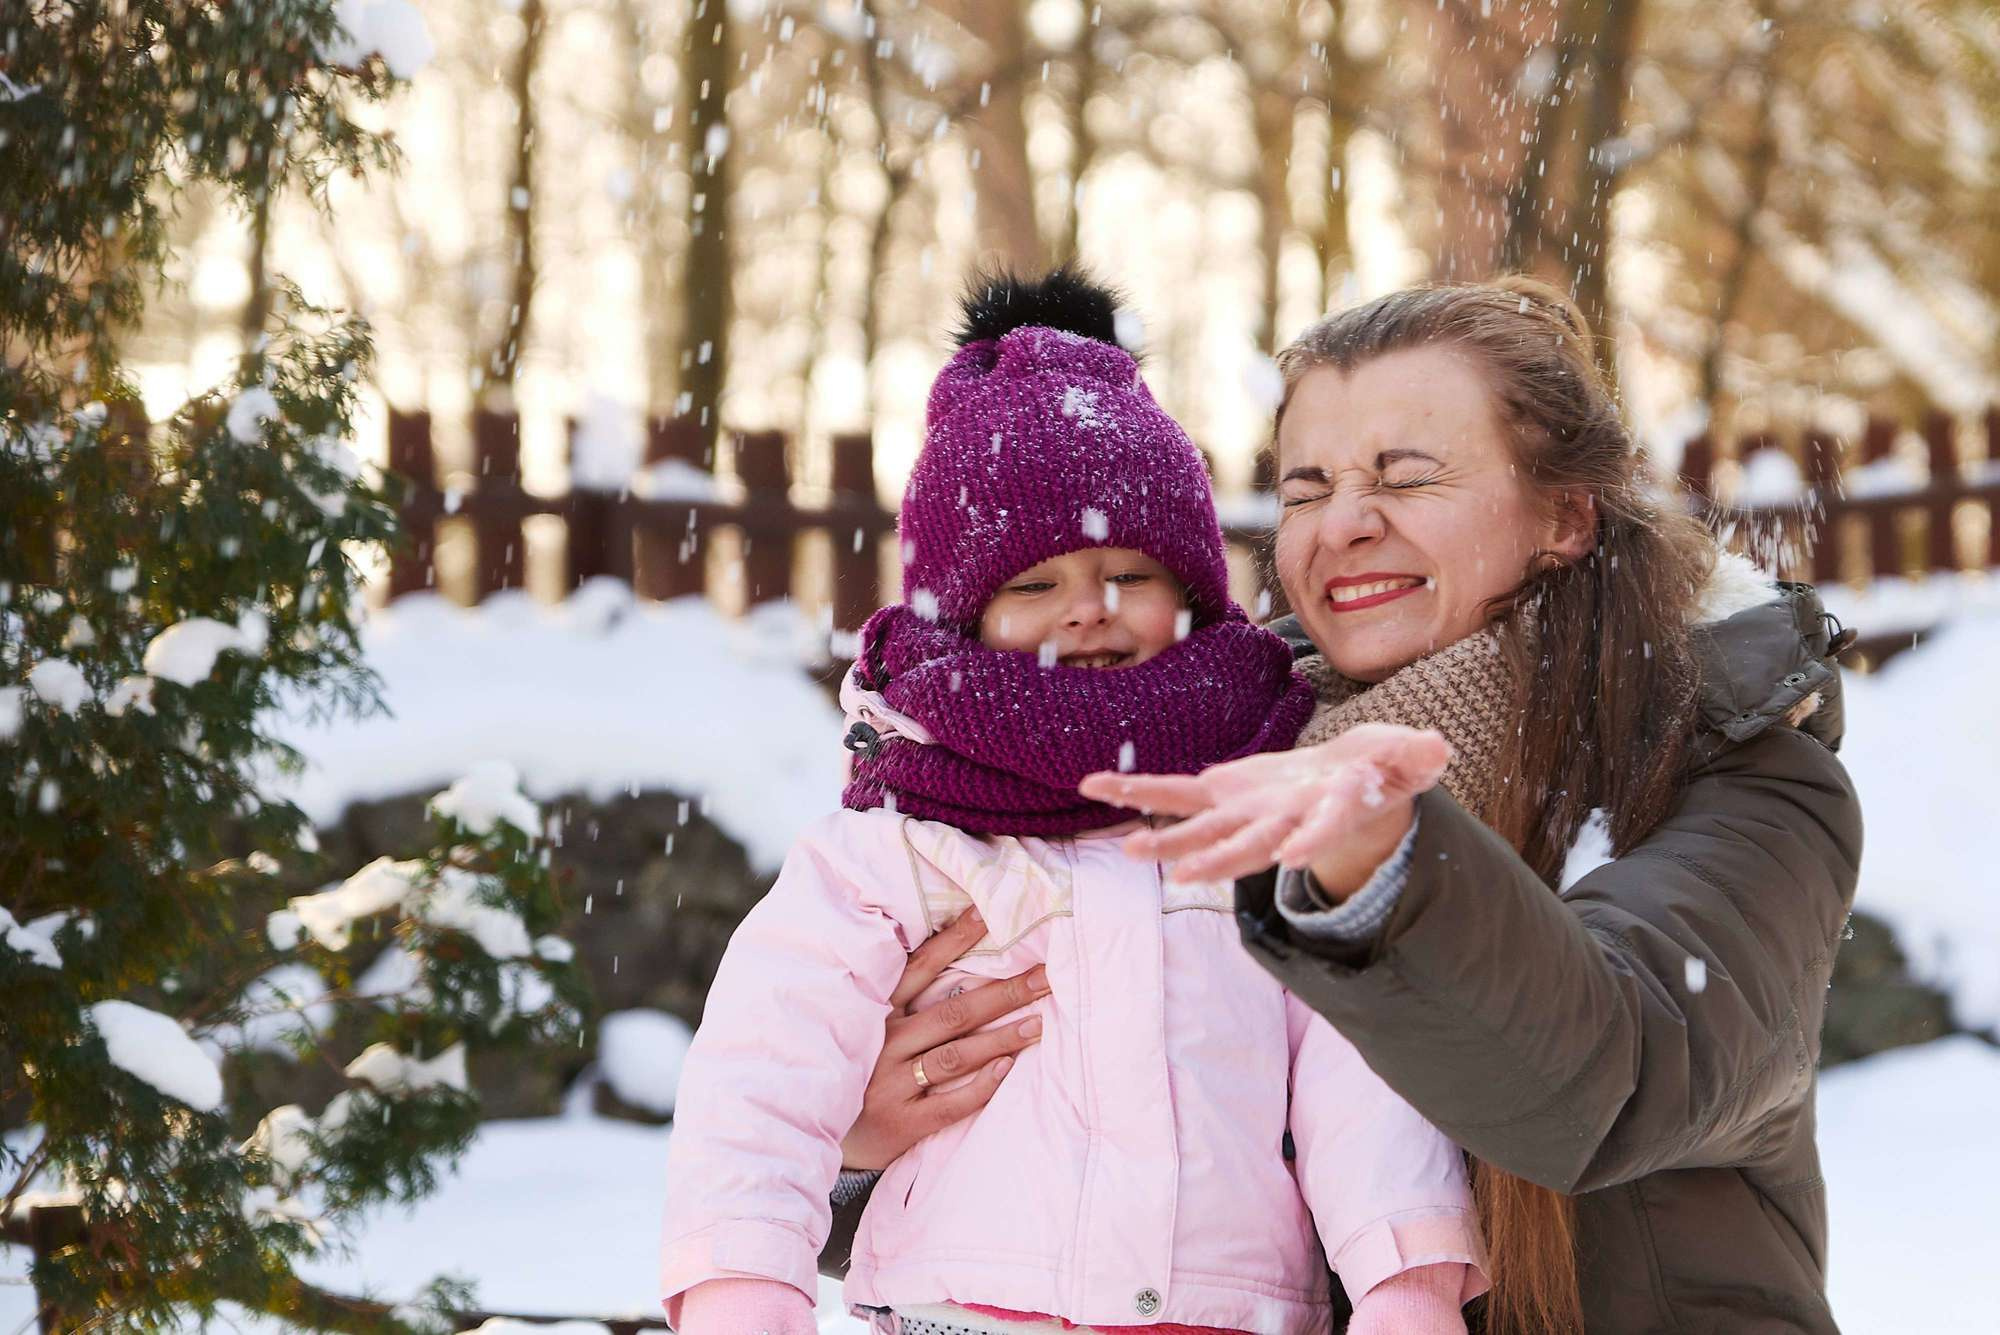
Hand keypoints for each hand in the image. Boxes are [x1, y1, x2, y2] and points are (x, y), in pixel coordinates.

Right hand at [841, 906, 1049, 1170]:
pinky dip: (981, 1084)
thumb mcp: (869, 1027)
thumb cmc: (857, 1071)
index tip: (990, 913)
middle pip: (954, 1012)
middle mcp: (885, 1042)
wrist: (820, 1133)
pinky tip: (1008, 1068)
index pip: (922, 967)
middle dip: (1004, 992)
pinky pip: (950, 1103)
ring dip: (1002, 1037)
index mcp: (879, 1012)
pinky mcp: (903, 1122)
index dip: (956, 939)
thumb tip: (961, 965)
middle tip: (1045, 976)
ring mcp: (893, 1083)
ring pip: (956, 1055)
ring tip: (1039, 1022)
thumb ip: (904, 1000)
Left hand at [1078, 723, 1450, 897]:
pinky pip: (1171, 793)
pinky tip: (1094, 788)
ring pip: (1197, 830)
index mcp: (1326, 814)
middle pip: (1248, 847)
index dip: (1311, 840)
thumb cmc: (1383, 771)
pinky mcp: (1220, 792)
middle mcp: (1278, 825)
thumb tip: (1436, 748)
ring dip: (1162, 840)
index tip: (1295, 855)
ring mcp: (1245, 813)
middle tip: (1184, 873)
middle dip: (1218, 858)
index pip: (1321, 830)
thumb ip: (1419, 755)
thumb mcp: (1410, 758)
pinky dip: (1135, 791)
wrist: (1346, 785)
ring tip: (1124, 850)